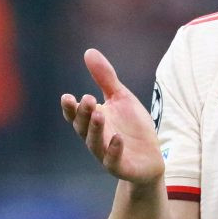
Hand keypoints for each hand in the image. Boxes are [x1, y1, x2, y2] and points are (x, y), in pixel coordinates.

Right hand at [61, 48, 163, 184]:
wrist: (150, 157)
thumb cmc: (132, 126)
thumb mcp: (121, 98)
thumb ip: (105, 78)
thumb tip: (89, 51)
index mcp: (93, 121)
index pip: (76, 115)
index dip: (70, 108)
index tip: (67, 97)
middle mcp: (95, 138)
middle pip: (83, 127)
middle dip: (83, 114)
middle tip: (87, 99)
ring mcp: (106, 154)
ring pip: (95, 143)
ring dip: (96, 129)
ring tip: (99, 114)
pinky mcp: (121, 166)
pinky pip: (113, 160)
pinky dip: (114, 149)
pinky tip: (117, 138)